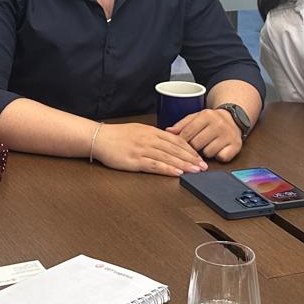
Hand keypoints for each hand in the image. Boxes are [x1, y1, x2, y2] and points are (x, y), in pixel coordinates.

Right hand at [90, 122, 207, 175]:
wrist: (99, 138)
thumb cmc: (117, 136)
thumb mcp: (138, 131)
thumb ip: (154, 136)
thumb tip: (169, 142)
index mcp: (151, 131)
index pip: (175, 140)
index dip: (189, 148)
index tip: (199, 156)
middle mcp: (149, 139)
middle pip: (175, 149)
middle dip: (191, 158)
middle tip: (203, 166)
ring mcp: (142, 149)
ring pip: (168, 157)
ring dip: (184, 164)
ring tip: (195, 171)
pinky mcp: (134, 160)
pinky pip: (154, 165)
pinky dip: (167, 169)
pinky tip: (177, 173)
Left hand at [169, 107, 242, 161]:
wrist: (234, 118)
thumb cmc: (211, 120)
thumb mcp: (196, 117)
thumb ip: (182, 125)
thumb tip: (168, 131)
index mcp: (206, 115)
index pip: (188, 132)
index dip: (181, 141)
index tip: (179, 145)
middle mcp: (218, 124)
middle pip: (196, 144)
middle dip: (194, 147)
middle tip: (197, 143)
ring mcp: (228, 135)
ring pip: (208, 153)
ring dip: (206, 152)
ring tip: (209, 144)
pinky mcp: (236, 146)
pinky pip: (221, 158)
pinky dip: (218, 156)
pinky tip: (218, 148)